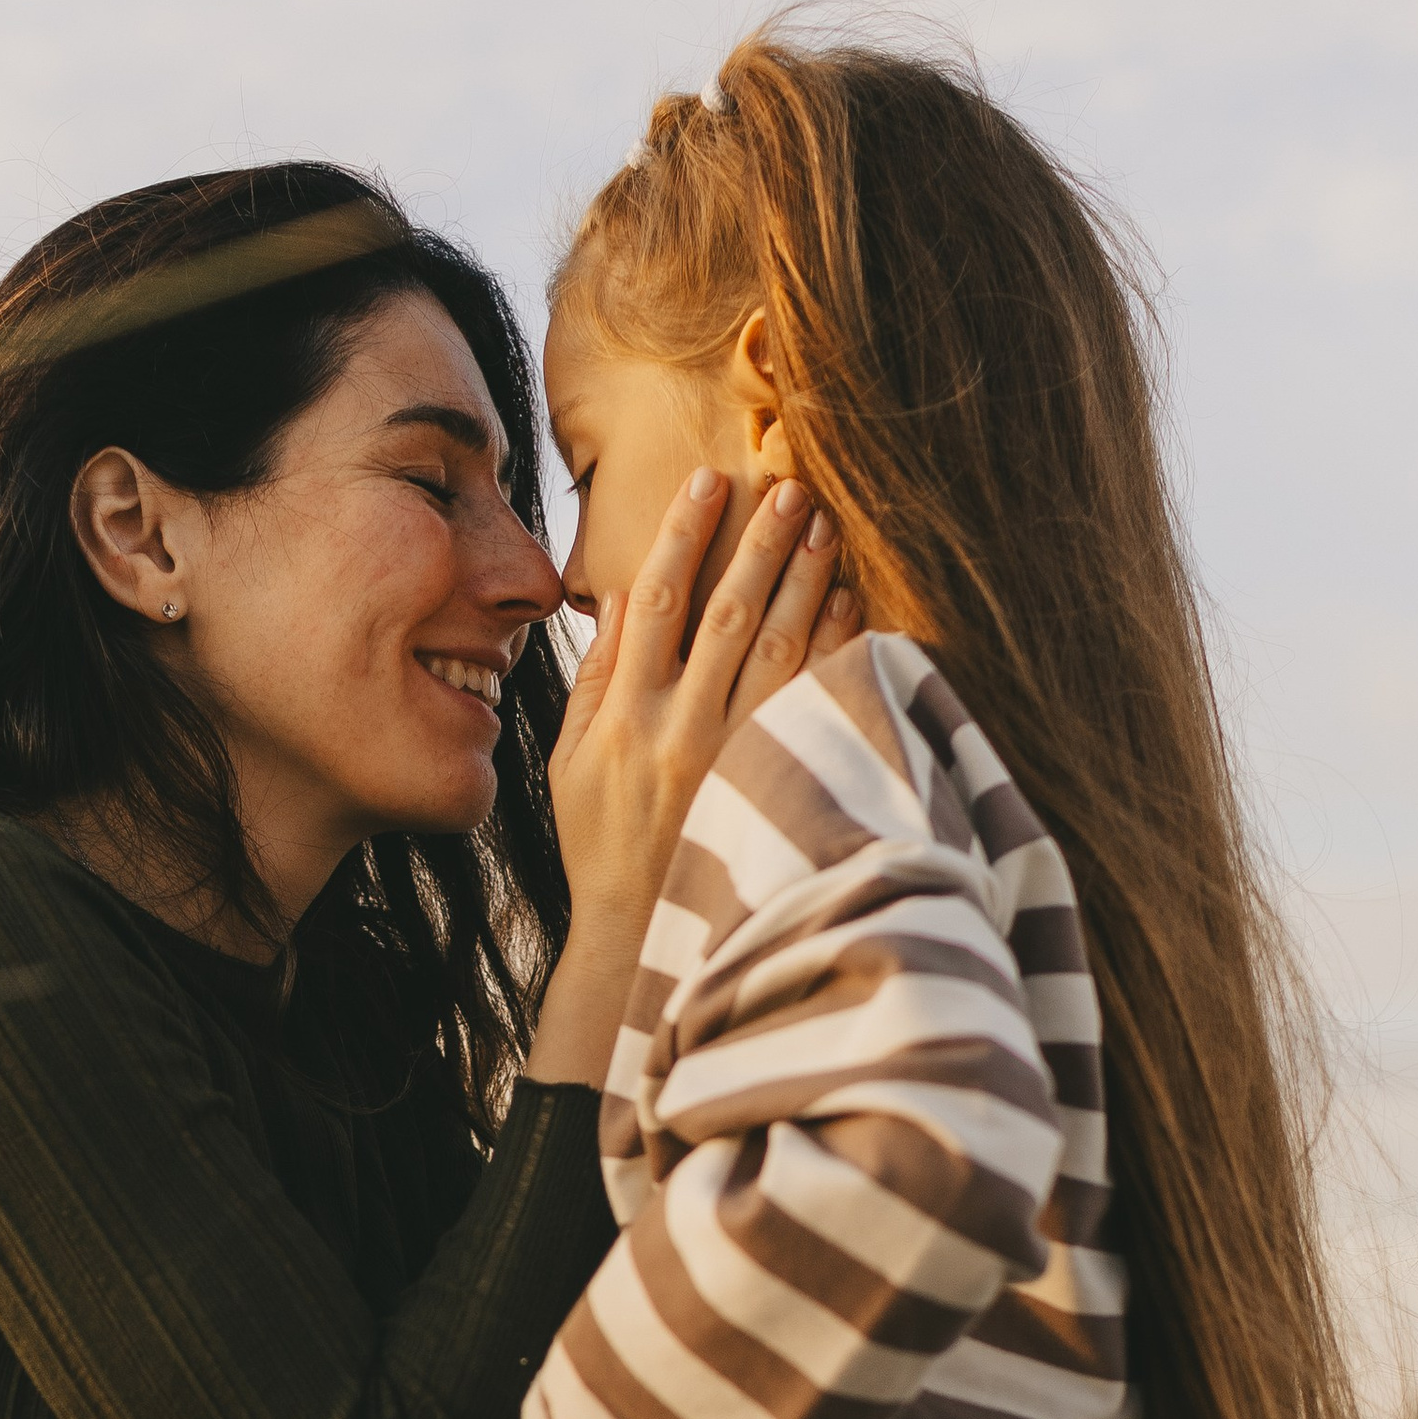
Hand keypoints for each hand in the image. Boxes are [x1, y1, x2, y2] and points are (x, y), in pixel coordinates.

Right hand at [525, 472, 856, 1088]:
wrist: (644, 936)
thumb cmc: (600, 842)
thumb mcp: (569, 763)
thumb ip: (595, 679)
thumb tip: (618, 598)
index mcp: (624, 719)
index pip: (654, 603)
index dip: (682, 536)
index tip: (707, 482)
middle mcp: (683, 733)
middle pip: (730, 614)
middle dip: (760, 543)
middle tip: (788, 486)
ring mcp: (737, 761)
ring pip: (782, 650)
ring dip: (805, 580)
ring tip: (823, 525)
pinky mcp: (777, 788)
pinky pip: (816, 703)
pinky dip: (835, 647)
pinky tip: (849, 602)